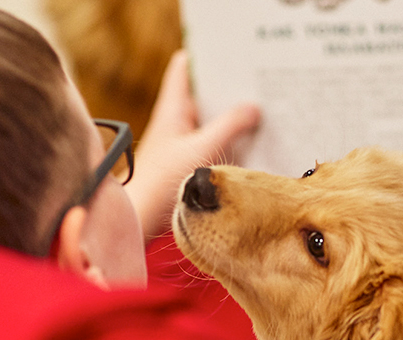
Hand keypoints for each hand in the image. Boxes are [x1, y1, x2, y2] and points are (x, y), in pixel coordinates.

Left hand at [125, 50, 260, 238]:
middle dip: (227, 92)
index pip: (184, 69)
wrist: (141, 219)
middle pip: (202, 97)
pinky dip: (228, 145)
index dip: (204, 57)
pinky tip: (249, 150)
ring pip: (209, 125)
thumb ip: (231, 126)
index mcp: (172, 109)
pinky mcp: (185, 168)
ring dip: (230, 122)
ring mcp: (179, 146)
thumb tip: (254, 109)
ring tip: (261, 116)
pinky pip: (211, 148)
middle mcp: (174, 124)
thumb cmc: (162, 181)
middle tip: (257, 88)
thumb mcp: (202, 148)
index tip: (230, 56)